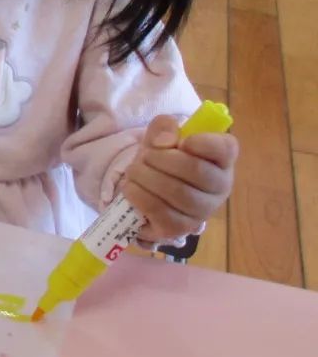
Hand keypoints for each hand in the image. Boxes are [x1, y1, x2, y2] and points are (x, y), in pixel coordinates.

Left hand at [121, 115, 237, 240]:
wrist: (144, 188)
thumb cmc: (160, 159)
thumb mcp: (160, 136)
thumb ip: (163, 127)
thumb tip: (165, 140)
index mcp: (221, 160)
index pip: (225, 149)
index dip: (203, 142)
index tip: (182, 141)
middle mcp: (219, 188)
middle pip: (196, 170)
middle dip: (162, 159)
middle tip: (145, 156)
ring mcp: (201, 212)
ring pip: (178, 192)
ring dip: (147, 177)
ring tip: (134, 171)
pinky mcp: (179, 229)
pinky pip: (161, 212)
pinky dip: (140, 196)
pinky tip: (131, 187)